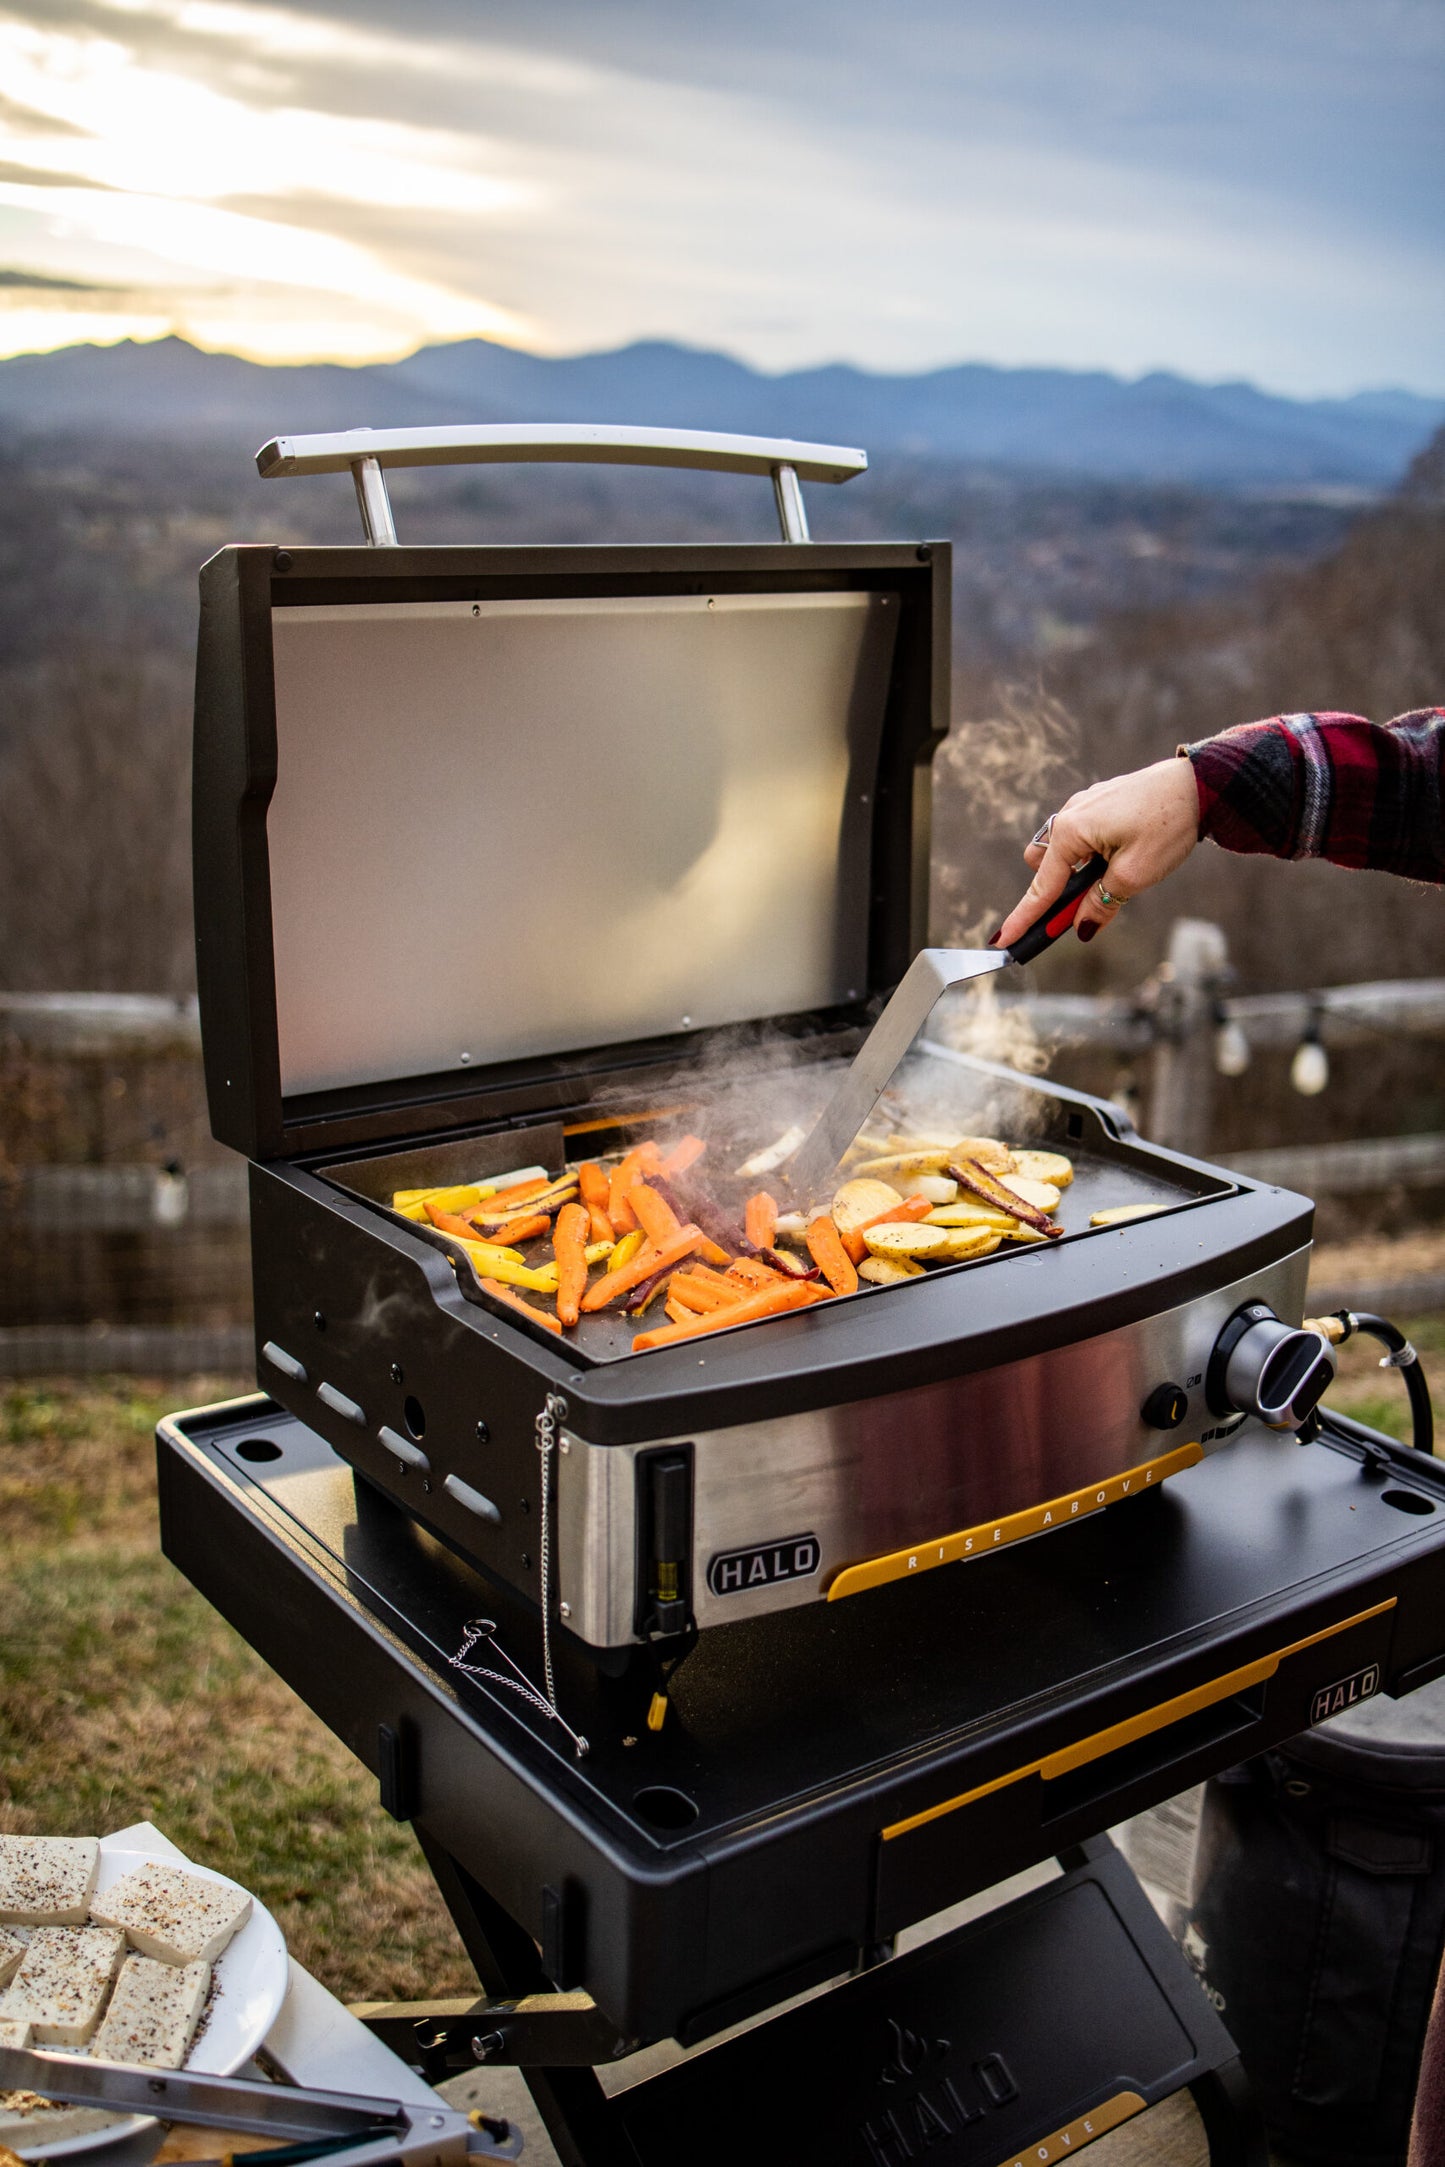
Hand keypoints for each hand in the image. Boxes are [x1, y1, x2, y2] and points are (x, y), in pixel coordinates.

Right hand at [994, 757, 1200, 948]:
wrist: (1201, 784)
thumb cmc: (1167, 824)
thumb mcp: (1134, 875)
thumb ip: (1101, 904)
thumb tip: (1081, 927)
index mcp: (1072, 831)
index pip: (1042, 887)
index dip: (1024, 918)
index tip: (1003, 940)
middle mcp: (1071, 815)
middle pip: (1045, 867)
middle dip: (1056, 892)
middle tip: (1084, 910)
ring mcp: (1085, 805)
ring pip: (1065, 851)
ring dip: (1078, 874)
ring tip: (1115, 879)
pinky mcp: (1101, 803)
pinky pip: (1082, 836)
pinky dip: (1091, 857)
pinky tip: (1122, 856)